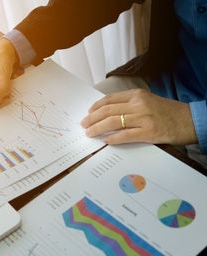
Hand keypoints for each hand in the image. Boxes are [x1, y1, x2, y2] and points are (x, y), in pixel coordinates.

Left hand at [80, 89, 196, 145]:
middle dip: (92, 118)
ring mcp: (143, 118)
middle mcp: (138, 104)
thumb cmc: (168, 112)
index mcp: (137, 95)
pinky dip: (112, 138)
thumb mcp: (147, 101)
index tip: (88, 113)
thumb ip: (129, 104)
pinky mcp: (148, 132)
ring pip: (112, 122)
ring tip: (89, 133)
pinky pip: (125, 136)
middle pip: (107, 111)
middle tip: (84, 124)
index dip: (95, 107)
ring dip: (97, 128)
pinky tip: (105, 141)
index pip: (109, 99)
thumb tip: (108, 113)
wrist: (190, 120)